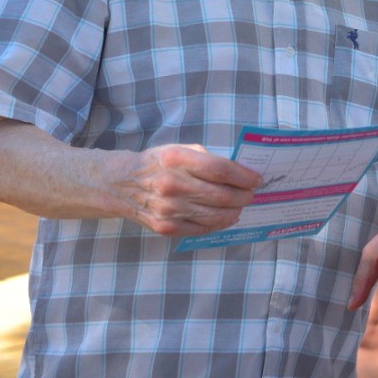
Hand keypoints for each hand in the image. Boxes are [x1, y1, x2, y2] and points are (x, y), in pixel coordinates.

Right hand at [114, 144, 262, 235]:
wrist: (121, 185)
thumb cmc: (158, 163)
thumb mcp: (180, 149)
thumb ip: (207, 159)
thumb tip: (238, 172)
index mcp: (176, 159)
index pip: (220, 170)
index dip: (243, 176)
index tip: (256, 179)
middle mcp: (171, 185)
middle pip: (221, 195)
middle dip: (243, 196)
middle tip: (251, 194)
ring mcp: (168, 209)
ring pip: (214, 216)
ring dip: (234, 211)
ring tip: (240, 206)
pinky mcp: (165, 228)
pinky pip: (201, 229)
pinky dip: (218, 224)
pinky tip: (225, 217)